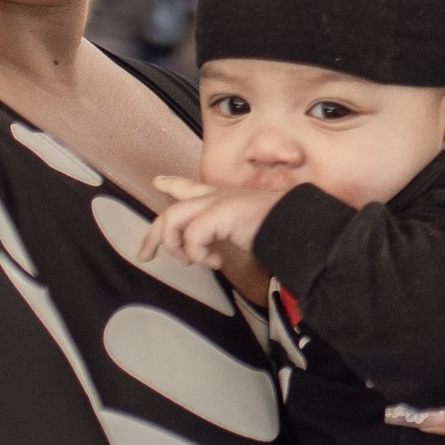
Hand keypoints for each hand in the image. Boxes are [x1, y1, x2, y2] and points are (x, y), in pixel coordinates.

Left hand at [146, 173, 282, 273]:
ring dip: (175, 246)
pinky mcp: (217, 212)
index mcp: (226, 198)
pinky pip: (192, 237)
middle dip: (155, 234)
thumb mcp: (248, 230)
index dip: (173, 184)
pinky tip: (216, 262)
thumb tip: (219, 253)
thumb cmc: (282, 229)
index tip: (158, 182)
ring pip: (172, 219)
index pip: (193, 187)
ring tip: (191, 262)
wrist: (299, 226)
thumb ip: (231, 234)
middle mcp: (217, 196)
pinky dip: (199, 255)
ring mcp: (216, 202)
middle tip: (145, 255)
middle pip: (172, 209)